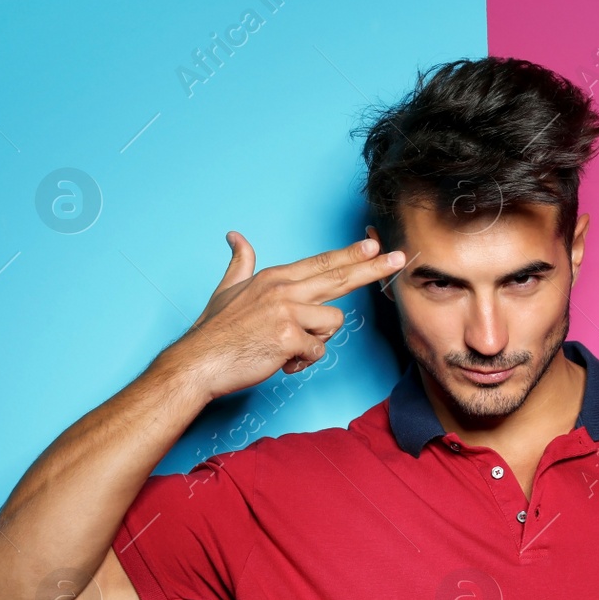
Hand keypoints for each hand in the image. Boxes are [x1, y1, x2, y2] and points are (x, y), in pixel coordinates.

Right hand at [172, 232, 404, 399]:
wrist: (198, 362)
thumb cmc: (214, 331)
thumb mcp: (226, 289)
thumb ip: (240, 263)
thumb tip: (235, 236)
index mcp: (275, 277)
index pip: (322, 263)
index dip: (351, 255)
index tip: (375, 246)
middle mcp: (284, 289)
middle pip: (339, 277)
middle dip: (373, 268)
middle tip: (400, 259)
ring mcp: (287, 312)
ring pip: (332, 323)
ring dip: (315, 342)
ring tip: (288, 349)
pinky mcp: (289, 337)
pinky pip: (317, 351)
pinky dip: (301, 363)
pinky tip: (279, 361)